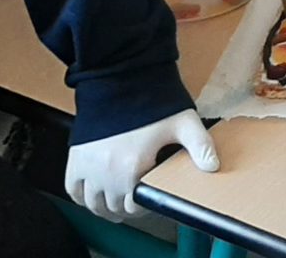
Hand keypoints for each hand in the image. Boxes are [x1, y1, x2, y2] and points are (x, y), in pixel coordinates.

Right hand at [63, 109, 217, 219]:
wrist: (120, 77)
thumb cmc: (151, 100)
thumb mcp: (183, 122)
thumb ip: (200, 146)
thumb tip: (213, 166)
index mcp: (131, 169)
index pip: (136, 207)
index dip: (145, 204)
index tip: (150, 194)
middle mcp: (106, 174)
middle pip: (114, 208)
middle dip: (126, 206)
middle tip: (136, 196)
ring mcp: (88, 167)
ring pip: (93, 204)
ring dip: (104, 205)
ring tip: (116, 198)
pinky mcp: (75, 158)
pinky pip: (73, 189)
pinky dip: (81, 195)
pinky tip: (93, 191)